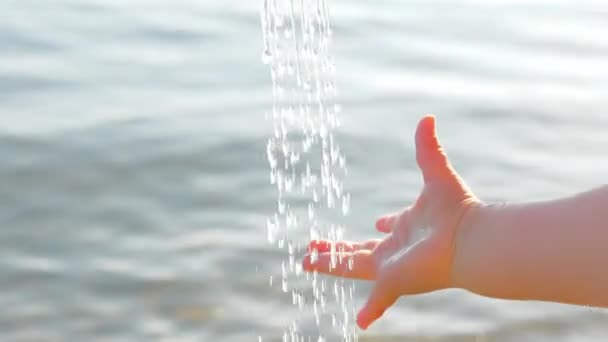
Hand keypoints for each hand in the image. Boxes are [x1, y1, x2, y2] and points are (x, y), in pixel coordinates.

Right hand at [302, 115, 480, 329]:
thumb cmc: (458, 209)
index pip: (391, 229)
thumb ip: (428, 148)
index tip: (379, 222)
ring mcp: (393, 266)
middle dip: (335, 250)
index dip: (385, 225)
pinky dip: (371, 310)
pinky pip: (377, 299)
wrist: (472, 237)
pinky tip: (361, 322)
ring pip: (353, 269)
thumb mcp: (436, 172)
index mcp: (407, 227)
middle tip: (313, 249)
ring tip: (305, 263)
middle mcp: (397, 249)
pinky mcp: (392, 280)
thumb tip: (427, 117)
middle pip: (358, 251)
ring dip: (330, 266)